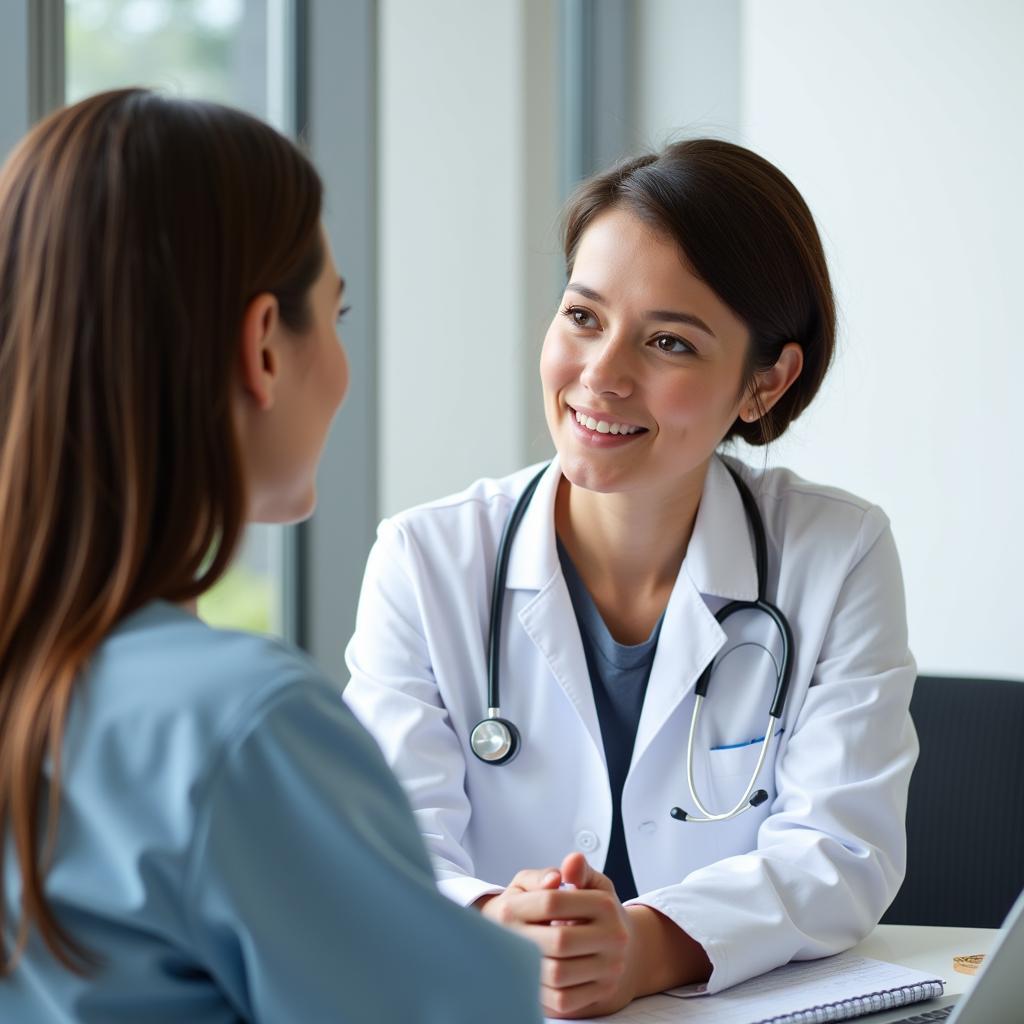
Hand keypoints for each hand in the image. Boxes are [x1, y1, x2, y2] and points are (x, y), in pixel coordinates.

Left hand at [479, 852, 635, 1018]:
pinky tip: (531, 974)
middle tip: (505, 936)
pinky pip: (563, 999)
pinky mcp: (600, 994)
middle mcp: (614, 937)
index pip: (553, 902)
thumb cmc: (593, 911)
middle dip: (524, 939)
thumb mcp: (588, 882)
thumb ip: (575, 870)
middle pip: (557, 940)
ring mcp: (609, 969)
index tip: (505, 908)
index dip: (523, 905)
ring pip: (558, 973)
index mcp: (605, 904)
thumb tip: (569, 862)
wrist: (621, 947)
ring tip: (516, 953)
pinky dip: (542, 989)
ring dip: (531, 965)